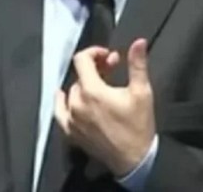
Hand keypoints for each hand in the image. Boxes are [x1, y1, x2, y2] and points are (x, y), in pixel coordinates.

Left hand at [54, 38, 155, 176]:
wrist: (134, 159)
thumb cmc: (138, 126)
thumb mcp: (142, 92)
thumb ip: (138, 64)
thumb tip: (138, 42)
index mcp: (93, 91)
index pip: (82, 59)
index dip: (94, 52)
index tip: (108, 56)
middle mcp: (77, 103)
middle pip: (79, 76)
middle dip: (96, 69)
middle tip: (112, 70)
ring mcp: (72, 119)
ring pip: (72, 92)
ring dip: (84, 85)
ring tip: (99, 87)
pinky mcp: (71, 132)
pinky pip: (60, 112)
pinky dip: (62, 102)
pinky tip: (63, 97)